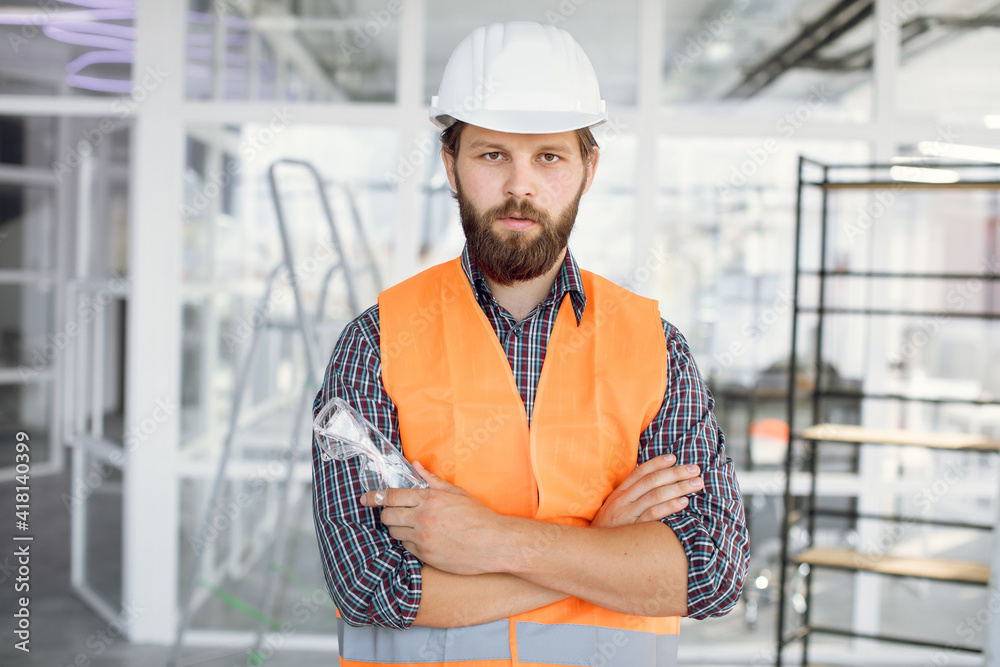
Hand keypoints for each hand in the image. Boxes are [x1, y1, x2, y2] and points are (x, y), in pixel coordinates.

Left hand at [360, 462, 505, 575]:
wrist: (495, 543)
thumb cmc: (478, 516)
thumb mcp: (456, 493)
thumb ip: (432, 480)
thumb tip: (415, 466)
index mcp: (429, 499)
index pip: (392, 496)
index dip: (375, 496)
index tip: (365, 498)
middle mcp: (423, 518)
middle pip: (387, 516)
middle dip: (387, 513)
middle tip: (394, 513)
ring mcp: (423, 539)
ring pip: (394, 533)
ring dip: (398, 528)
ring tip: (412, 526)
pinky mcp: (426, 556)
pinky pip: (406, 548)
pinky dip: (410, 542)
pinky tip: (423, 539)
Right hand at [590, 454, 701, 528]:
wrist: (591, 551)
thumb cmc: (607, 531)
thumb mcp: (614, 510)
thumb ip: (630, 498)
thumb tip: (654, 488)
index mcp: (619, 493)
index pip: (640, 472)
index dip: (657, 463)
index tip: (674, 457)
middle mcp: (623, 499)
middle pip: (652, 481)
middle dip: (675, 473)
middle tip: (695, 469)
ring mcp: (628, 513)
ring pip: (656, 495)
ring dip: (679, 487)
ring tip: (696, 483)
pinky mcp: (633, 528)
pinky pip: (654, 514)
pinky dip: (670, 506)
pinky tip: (684, 502)